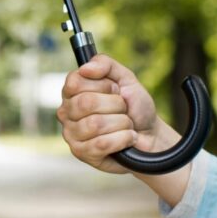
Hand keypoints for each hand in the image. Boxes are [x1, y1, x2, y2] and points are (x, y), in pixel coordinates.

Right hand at [57, 54, 170, 173]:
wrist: (150, 134)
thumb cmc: (134, 106)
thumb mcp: (125, 78)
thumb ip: (105, 64)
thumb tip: (85, 68)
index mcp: (72, 91)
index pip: (75, 82)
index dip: (102, 85)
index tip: (115, 90)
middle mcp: (66, 111)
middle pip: (86, 103)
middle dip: (116, 105)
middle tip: (123, 109)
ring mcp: (71, 134)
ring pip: (95, 124)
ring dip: (122, 123)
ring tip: (126, 124)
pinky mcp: (81, 153)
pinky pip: (101, 144)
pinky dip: (123, 138)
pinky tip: (127, 138)